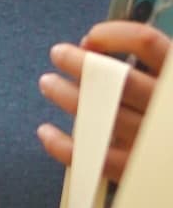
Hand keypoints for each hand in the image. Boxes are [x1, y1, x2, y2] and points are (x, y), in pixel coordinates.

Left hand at [40, 22, 168, 179]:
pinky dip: (61, 144)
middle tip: (58, 54)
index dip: (113, 35)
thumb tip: (91, 46)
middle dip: (81, 64)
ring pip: (100, 115)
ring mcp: (149, 142)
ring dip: (66, 95)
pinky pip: (90, 157)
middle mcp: (165, 110)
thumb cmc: (163, 117)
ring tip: (48, 83)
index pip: (147, 43)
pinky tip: (46, 132)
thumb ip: (145, 64)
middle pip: (118, 80)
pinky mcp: (132, 172)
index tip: (91, 38)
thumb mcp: (165, 84)